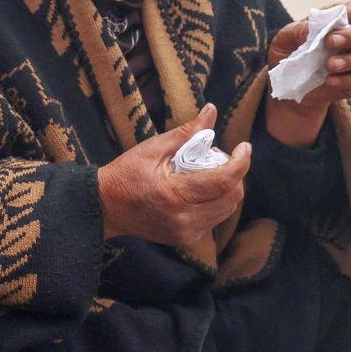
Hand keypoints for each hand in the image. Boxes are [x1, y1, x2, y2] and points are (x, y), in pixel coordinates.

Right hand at [96, 105, 250, 247]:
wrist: (105, 206)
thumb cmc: (125, 174)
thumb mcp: (153, 148)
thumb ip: (186, 133)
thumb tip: (211, 112)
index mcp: (175, 194)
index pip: (223, 181)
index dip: (240, 162)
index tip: (244, 147)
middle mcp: (184, 218)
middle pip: (231, 197)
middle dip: (234, 175)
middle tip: (220, 159)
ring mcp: (186, 232)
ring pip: (226, 210)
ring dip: (227, 190)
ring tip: (210, 173)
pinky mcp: (185, 238)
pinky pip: (214, 219)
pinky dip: (215, 202)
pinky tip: (200, 191)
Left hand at [266, 0, 350, 145]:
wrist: (287, 86)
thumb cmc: (289, 54)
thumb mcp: (283, 40)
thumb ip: (295, 31)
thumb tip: (309, 29)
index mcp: (338, 22)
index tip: (334, 23)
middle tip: (330, 42)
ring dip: (350, 59)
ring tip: (329, 65)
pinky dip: (346, 79)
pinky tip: (329, 80)